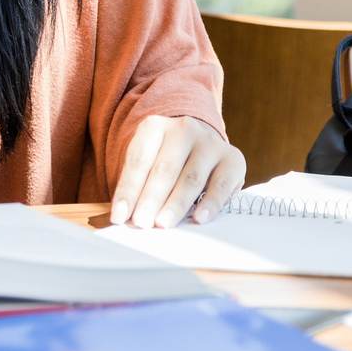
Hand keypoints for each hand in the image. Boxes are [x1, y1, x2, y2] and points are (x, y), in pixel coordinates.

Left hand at [109, 117, 244, 228]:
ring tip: (163, 224)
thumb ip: (135, 187)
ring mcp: (210, 143)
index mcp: (155, 126)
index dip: (128, 190)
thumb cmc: (165, 161)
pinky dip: (211, 203)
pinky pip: (221, 184)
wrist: (199, 145)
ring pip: (191, 178)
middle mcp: (185, 129)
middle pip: (165, 168)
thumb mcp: (146, 164)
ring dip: (176, 204)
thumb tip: (124, 217)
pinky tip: (200, 218)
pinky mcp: (232, 159)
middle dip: (151, 198)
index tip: (119, 216)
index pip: (139, 160)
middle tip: (141, 223)